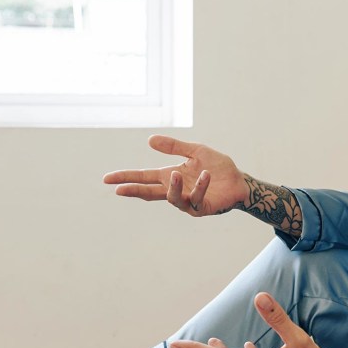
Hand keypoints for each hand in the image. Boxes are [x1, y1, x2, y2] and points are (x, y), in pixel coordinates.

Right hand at [103, 135, 248, 216]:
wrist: (239, 181)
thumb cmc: (218, 168)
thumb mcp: (195, 151)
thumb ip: (174, 147)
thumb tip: (149, 140)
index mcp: (171, 176)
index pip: (144, 177)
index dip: (127, 178)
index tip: (108, 179)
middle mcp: (176, 190)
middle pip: (149, 192)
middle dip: (133, 190)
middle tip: (118, 189)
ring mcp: (187, 201)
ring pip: (172, 198)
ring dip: (172, 187)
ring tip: (175, 173)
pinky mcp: (202, 207)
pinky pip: (196, 198)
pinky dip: (200, 187)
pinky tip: (205, 175)